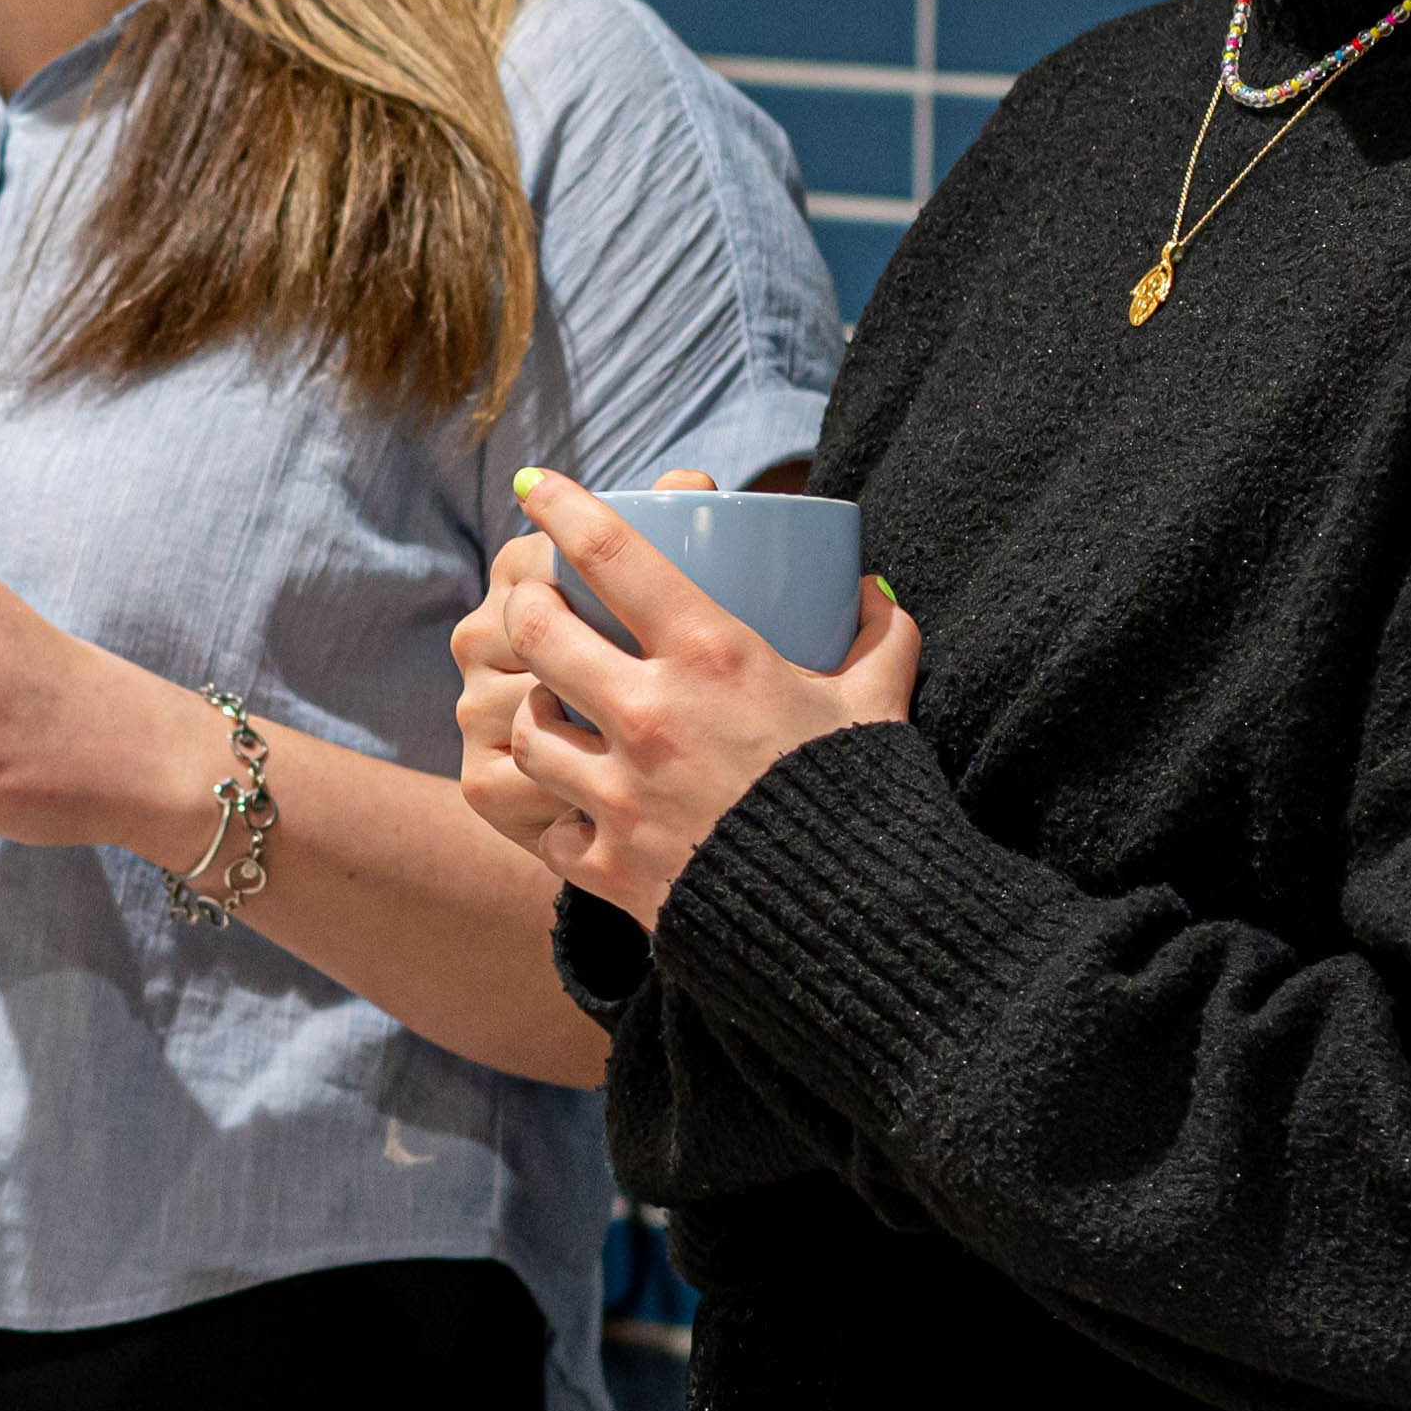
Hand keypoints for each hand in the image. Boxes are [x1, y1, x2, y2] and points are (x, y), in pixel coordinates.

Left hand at [469, 468, 916, 923]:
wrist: (856, 924)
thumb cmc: (864, 803)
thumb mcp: (878, 706)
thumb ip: (883, 640)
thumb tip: (876, 593)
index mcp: (712, 657)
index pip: (610, 553)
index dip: (561, 507)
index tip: (535, 485)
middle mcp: (650, 715)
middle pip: (537, 631)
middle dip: (527, 608)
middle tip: (539, 605)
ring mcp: (619, 794)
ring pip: (527, 729)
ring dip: (535, 712)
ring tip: (554, 707)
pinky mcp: (608, 865)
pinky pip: (549, 826)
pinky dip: (560, 815)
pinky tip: (580, 807)